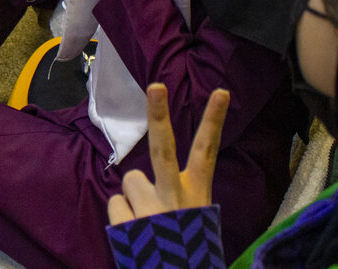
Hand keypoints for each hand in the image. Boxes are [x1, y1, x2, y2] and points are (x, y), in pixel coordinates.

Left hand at [106, 84, 230, 223]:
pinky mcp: (125, 226)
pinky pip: (116, 204)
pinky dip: (123, 218)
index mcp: (197, 198)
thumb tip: (149, 184)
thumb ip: (179, 198)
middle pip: (163, 149)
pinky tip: (136, 236)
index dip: (214, 121)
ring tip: (148, 225)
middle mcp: (174, 201)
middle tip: (157, 86)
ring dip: (135, 198)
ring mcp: (149, 212)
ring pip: (132, 180)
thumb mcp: (196, 221)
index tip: (221, 92)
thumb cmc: (186, 251)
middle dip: (159, 115)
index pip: (207, 152)